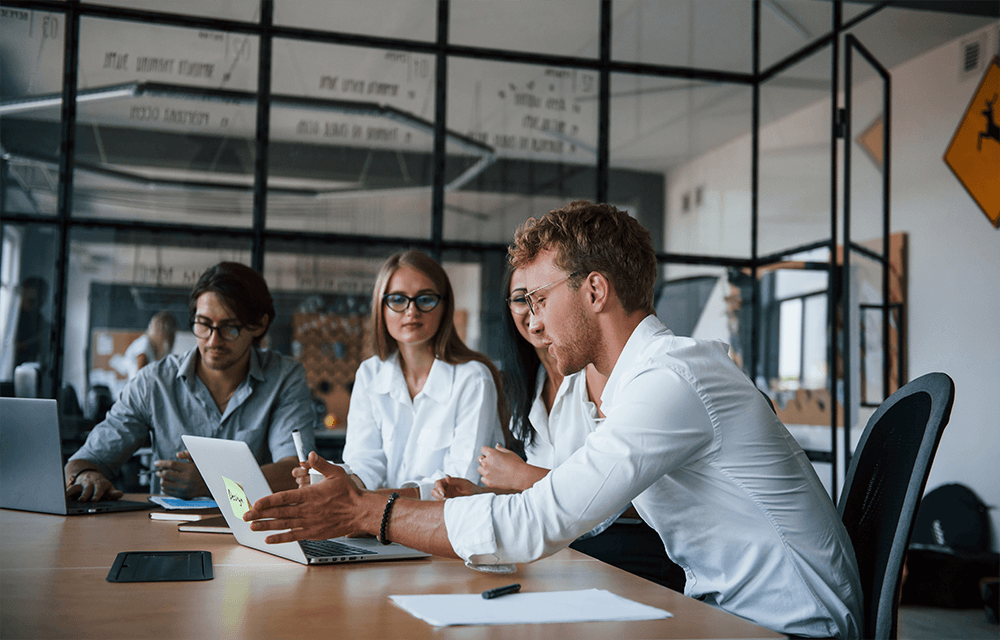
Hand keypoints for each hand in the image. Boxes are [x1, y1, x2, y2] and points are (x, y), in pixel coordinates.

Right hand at [66, 469, 122, 501]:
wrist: (92, 476)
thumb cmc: (102, 486)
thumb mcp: (109, 488)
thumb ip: (113, 493)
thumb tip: (120, 494)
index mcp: (100, 484)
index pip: (99, 489)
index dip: (97, 494)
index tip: (94, 500)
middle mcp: (90, 484)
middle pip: (87, 489)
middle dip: (85, 494)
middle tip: (82, 500)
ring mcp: (81, 485)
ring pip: (76, 488)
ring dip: (72, 493)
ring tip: (67, 498)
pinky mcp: (74, 487)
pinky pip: (68, 489)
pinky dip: (65, 493)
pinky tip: (60, 498)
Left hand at [154, 451, 208, 498]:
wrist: (210, 486)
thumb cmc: (201, 471)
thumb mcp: (197, 461)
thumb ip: (187, 455)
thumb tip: (177, 455)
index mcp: (189, 469)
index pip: (171, 464)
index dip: (161, 463)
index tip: (156, 463)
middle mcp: (186, 479)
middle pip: (165, 474)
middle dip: (159, 472)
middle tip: (159, 470)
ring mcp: (183, 488)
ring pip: (164, 484)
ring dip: (162, 479)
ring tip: (164, 477)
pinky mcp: (182, 495)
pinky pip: (167, 491)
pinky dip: (164, 487)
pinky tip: (167, 483)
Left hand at [244, 452, 367, 543]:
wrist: (360, 512)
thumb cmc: (349, 492)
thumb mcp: (336, 473)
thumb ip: (321, 464)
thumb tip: (310, 455)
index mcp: (310, 495)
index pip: (284, 498)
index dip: (268, 501)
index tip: (255, 503)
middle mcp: (307, 510)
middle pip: (280, 512)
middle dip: (261, 514)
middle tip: (246, 515)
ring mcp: (309, 522)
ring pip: (284, 525)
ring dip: (266, 526)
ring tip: (252, 526)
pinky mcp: (313, 532)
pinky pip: (293, 536)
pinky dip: (280, 538)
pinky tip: (268, 539)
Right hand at [431, 475, 485, 499]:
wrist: (477, 497)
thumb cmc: (471, 488)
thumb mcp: (464, 483)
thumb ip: (455, 481)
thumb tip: (446, 477)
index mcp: (448, 482)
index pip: (438, 483)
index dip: (438, 487)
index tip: (443, 493)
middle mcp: (445, 488)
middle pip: (434, 490)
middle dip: (436, 493)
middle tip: (443, 497)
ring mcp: (446, 495)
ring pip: (436, 496)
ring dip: (438, 498)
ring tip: (445, 500)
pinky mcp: (448, 502)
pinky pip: (440, 502)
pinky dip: (441, 503)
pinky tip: (447, 503)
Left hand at [478, 445, 542, 490]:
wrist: (521, 477)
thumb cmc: (517, 464)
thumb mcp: (509, 453)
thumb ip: (500, 449)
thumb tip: (496, 446)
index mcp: (491, 453)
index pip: (483, 449)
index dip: (487, 451)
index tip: (491, 454)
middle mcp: (486, 463)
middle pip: (480, 459)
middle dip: (485, 460)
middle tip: (494, 463)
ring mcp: (486, 473)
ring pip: (480, 469)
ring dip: (485, 469)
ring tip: (495, 471)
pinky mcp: (488, 482)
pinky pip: (483, 478)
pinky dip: (487, 478)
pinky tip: (495, 477)